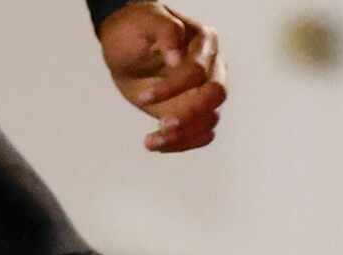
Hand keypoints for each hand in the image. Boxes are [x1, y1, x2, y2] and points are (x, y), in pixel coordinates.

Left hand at [98, 3, 225, 152]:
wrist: (126, 47)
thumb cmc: (137, 29)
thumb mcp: (146, 21)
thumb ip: (165, 31)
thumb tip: (176, 58)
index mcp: (205, 42)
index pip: (199, 70)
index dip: (174, 87)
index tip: (144, 97)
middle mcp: (212, 68)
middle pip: (215, 96)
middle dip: (190, 114)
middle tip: (163, 125)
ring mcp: (206, 92)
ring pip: (209, 120)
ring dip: (183, 135)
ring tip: (152, 141)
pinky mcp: (196, 113)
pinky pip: (200, 135)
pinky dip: (180, 144)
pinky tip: (156, 144)